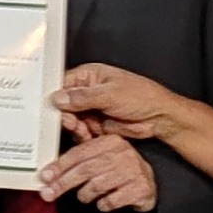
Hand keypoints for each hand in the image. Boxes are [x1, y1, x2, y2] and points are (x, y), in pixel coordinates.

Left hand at [41, 129, 158, 212]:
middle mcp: (123, 154)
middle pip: (85, 170)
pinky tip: (102, 203)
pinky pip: (111, 201)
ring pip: (97, 186)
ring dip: (85, 195)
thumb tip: (49, 165)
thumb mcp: (101, 155)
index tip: (44, 177)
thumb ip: (78, 155)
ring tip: (84, 196)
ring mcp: (134, 171)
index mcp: (110, 142)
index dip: (59, 166)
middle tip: (49, 194)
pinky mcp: (140, 189)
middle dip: (63, 183)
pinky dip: (102, 204)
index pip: (79, 153)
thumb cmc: (117, 169)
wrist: (148, 183)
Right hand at [51, 62, 188, 140]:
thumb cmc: (143, 96)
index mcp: (91, 76)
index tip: (52, 108)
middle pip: (65, 104)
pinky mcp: (97, 124)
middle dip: (66, 115)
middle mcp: (89, 92)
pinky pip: (82, 131)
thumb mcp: (110, 94)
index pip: (64, 84)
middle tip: (72, 122)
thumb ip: (82, 97)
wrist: (159, 117)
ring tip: (83, 129)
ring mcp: (93, 109)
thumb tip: (60, 97)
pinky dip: (82, 136)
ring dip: (75, 127)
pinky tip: (88, 135)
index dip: (57, 97)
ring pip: (72, 120)